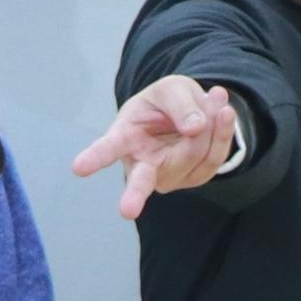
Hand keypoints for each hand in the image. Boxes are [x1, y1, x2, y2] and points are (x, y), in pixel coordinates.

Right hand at [73, 76, 237, 218]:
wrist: (191, 114)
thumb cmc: (167, 102)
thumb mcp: (171, 89)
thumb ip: (181, 104)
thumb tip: (195, 128)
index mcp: (125, 138)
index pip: (108, 148)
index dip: (95, 157)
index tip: (78, 167)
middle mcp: (143, 164)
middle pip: (142, 181)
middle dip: (134, 196)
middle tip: (127, 212)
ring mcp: (169, 176)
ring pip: (193, 154)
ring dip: (210, 125)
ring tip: (214, 98)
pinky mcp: (195, 178)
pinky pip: (214, 157)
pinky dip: (222, 132)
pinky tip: (223, 112)